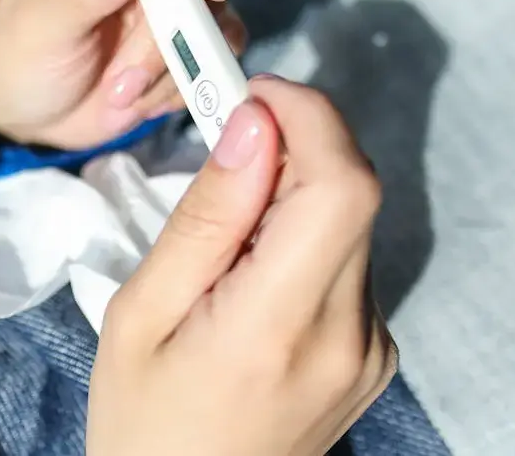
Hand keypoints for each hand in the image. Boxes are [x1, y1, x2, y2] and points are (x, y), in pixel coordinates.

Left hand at [0, 0, 246, 150]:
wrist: (29, 114)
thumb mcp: (41, 25)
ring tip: (118, 95)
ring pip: (208, 15)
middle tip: (126, 82)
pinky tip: (141, 101)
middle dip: (167, 33)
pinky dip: (182, 83)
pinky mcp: (183, 34)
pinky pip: (213, 51)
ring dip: (170, 67)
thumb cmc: (20, 57)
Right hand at [86, 75, 396, 455]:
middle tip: (224, 145)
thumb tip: (254, 126)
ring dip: (294, 197)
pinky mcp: (375, 353)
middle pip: (353, 193)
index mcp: (278, 327)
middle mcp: (349, 337)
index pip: (342, 186)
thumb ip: (205, 219)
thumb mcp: (139, 315)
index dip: (309, 117)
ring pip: (350, 223)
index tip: (251, 94)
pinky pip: (348, 262)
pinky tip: (251, 278)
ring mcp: (372, 349)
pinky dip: (303, 240)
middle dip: (294, 146)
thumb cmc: (143, 420)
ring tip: (224, 242)